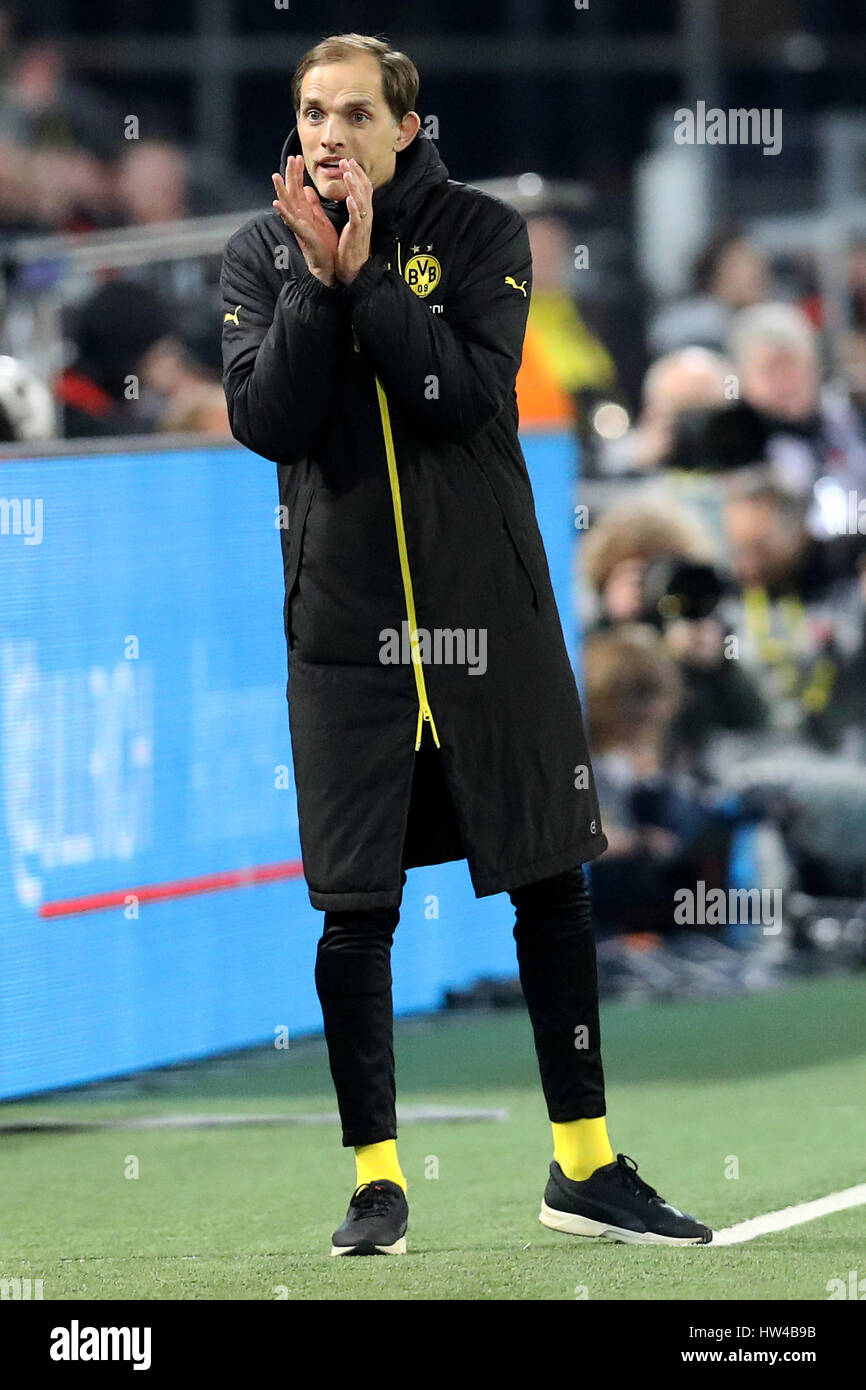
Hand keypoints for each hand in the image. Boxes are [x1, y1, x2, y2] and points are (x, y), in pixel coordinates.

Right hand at [272, 155, 338, 285]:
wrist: (327, 264)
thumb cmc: (323, 243)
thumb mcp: (319, 218)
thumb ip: (312, 203)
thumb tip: (306, 188)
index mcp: (304, 211)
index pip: (298, 187)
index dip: (297, 172)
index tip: (298, 157)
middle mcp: (299, 216)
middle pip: (292, 191)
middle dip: (291, 174)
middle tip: (291, 157)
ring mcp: (298, 225)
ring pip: (287, 204)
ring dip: (280, 190)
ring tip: (275, 176)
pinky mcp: (302, 234)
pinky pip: (291, 222)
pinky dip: (283, 212)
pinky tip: (276, 204)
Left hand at [334, 158, 373, 285]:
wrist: (354, 267)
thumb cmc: (351, 245)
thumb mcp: (352, 222)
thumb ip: (351, 208)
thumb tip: (349, 195)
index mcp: (363, 212)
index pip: (363, 188)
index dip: (357, 173)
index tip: (348, 161)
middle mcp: (366, 215)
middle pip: (364, 190)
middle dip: (355, 174)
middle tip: (346, 160)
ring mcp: (363, 224)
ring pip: (361, 201)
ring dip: (354, 186)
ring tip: (347, 173)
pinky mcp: (357, 234)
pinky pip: (357, 219)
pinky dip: (354, 208)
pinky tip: (349, 199)